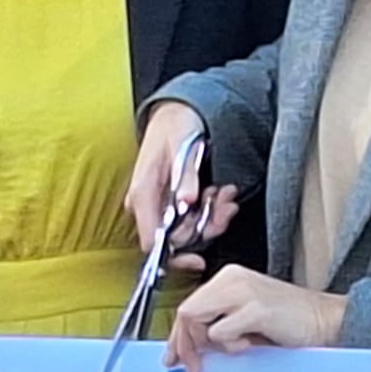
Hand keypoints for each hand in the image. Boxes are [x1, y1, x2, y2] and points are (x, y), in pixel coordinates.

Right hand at [124, 102, 238, 270]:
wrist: (176, 111)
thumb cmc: (175, 125)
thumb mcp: (182, 147)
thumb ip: (184, 177)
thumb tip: (185, 204)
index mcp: (143, 194)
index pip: (152, 241)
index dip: (175, 255)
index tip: (199, 259)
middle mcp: (148, 204)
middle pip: (176, 237)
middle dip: (206, 226)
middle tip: (227, 207)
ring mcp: (161, 203)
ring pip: (189, 228)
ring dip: (213, 215)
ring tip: (227, 195)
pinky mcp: (173, 200)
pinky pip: (194, 215)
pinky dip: (211, 207)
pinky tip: (222, 192)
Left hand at [164, 266, 346, 371]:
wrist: (325, 321)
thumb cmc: (288, 323)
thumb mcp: (244, 320)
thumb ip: (216, 326)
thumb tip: (186, 348)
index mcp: (229, 278)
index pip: (188, 306)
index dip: (178, 337)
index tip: (175, 359)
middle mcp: (232, 278)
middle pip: (186, 312)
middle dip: (184, 345)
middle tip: (193, 368)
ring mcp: (243, 291)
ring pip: (195, 319)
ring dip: (209, 344)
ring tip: (236, 348)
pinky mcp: (255, 307)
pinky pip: (220, 332)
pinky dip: (230, 345)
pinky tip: (251, 343)